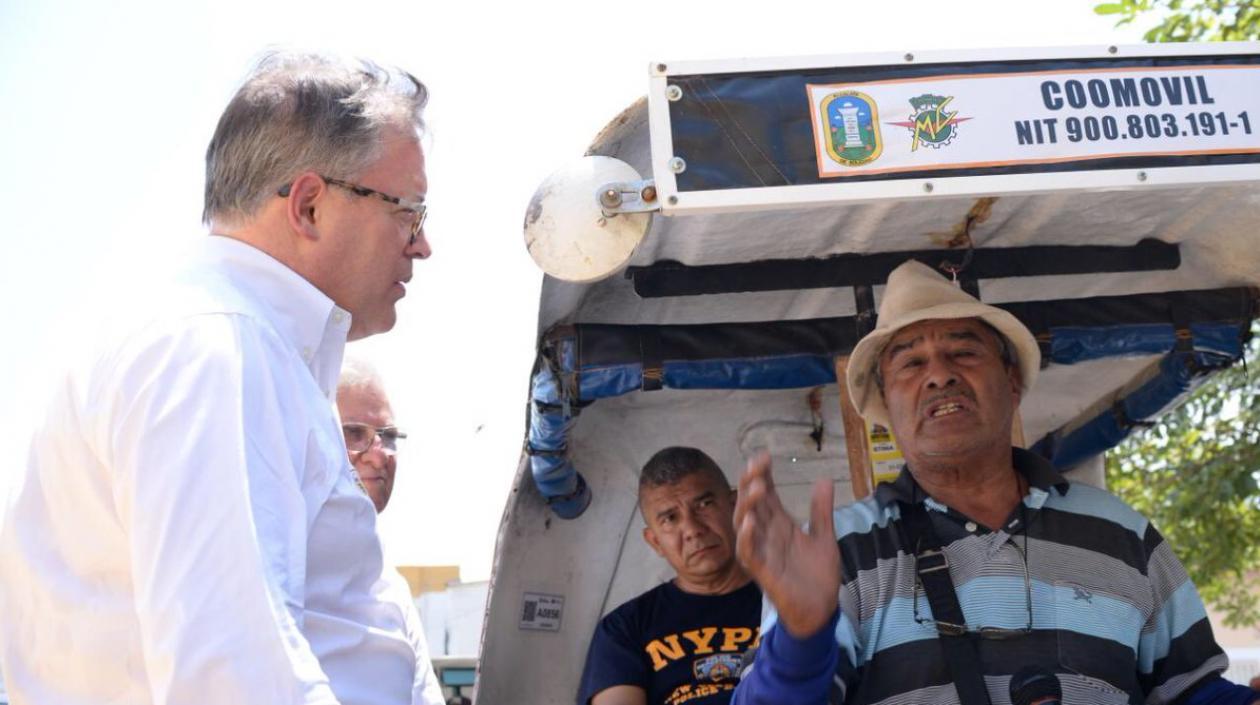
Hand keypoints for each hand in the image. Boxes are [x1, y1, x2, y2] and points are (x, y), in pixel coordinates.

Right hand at [735, 452, 840, 637]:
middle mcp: (766, 535)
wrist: (821, 609)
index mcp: (779, 524)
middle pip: (752, 504)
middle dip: (751, 484)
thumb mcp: (824, 537)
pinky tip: (750, 522)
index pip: (766, 495)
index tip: (764, 456)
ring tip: (758, 487)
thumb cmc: (818, 574)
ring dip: (748, 506)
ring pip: (745, 525)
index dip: (763, 475)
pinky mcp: (763, 572)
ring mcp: (762, 552)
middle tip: (756, 465)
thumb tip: (824, 479)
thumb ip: (821, 510)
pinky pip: (749, 554)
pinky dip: (747, 539)